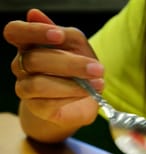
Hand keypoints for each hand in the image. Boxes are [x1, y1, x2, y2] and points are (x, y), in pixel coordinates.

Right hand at [3, 9, 103, 128]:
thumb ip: (66, 35)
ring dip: (73, 84)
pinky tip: (88, 93)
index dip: (34, 32)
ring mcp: (26, 88)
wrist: (78, 101)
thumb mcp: (77, 48)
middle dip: (70, 64)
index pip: (15, 32)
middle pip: (34, 60)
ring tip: (97, 84)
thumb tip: (43, 20)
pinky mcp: (37, 107)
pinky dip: (72, 97)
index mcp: (27, 44)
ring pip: (40, 84)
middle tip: (97, 68)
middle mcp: (21, 65)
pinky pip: (50, 102)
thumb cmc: (76, 70)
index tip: (59, 35)